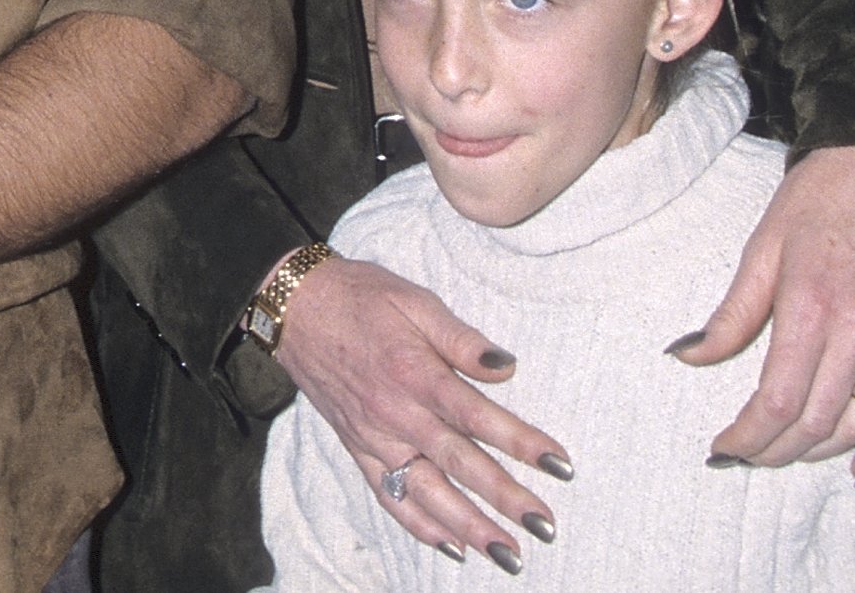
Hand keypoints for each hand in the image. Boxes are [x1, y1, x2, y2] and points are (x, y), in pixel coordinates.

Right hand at [278, 254, 568, 561]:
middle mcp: (395, 413)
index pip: (478, 416)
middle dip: (506, 498)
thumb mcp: (415, 302)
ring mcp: (374, 437)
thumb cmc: (360, 299)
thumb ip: (462, 339)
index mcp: (414, 372)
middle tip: (546, 526)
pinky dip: (420, 525)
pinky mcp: (357, 448)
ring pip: (426, 492)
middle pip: (459, 464)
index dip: (522, 442)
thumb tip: (506, 366)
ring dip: (469, 526)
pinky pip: (389, 495)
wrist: (294, 308)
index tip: (560, 465)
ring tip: (507, 555)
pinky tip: (452, 546)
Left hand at [680, 144, 854, 476]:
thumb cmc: (820, 196)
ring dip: (820, 451)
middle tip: (745, 454)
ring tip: (784, 453)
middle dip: (775, 450)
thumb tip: (687, 356)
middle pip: (817, 422)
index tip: (722, 446)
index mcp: (811, 309)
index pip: (778, 401)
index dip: (748, 435)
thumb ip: (731, 314)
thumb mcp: (762, 247)